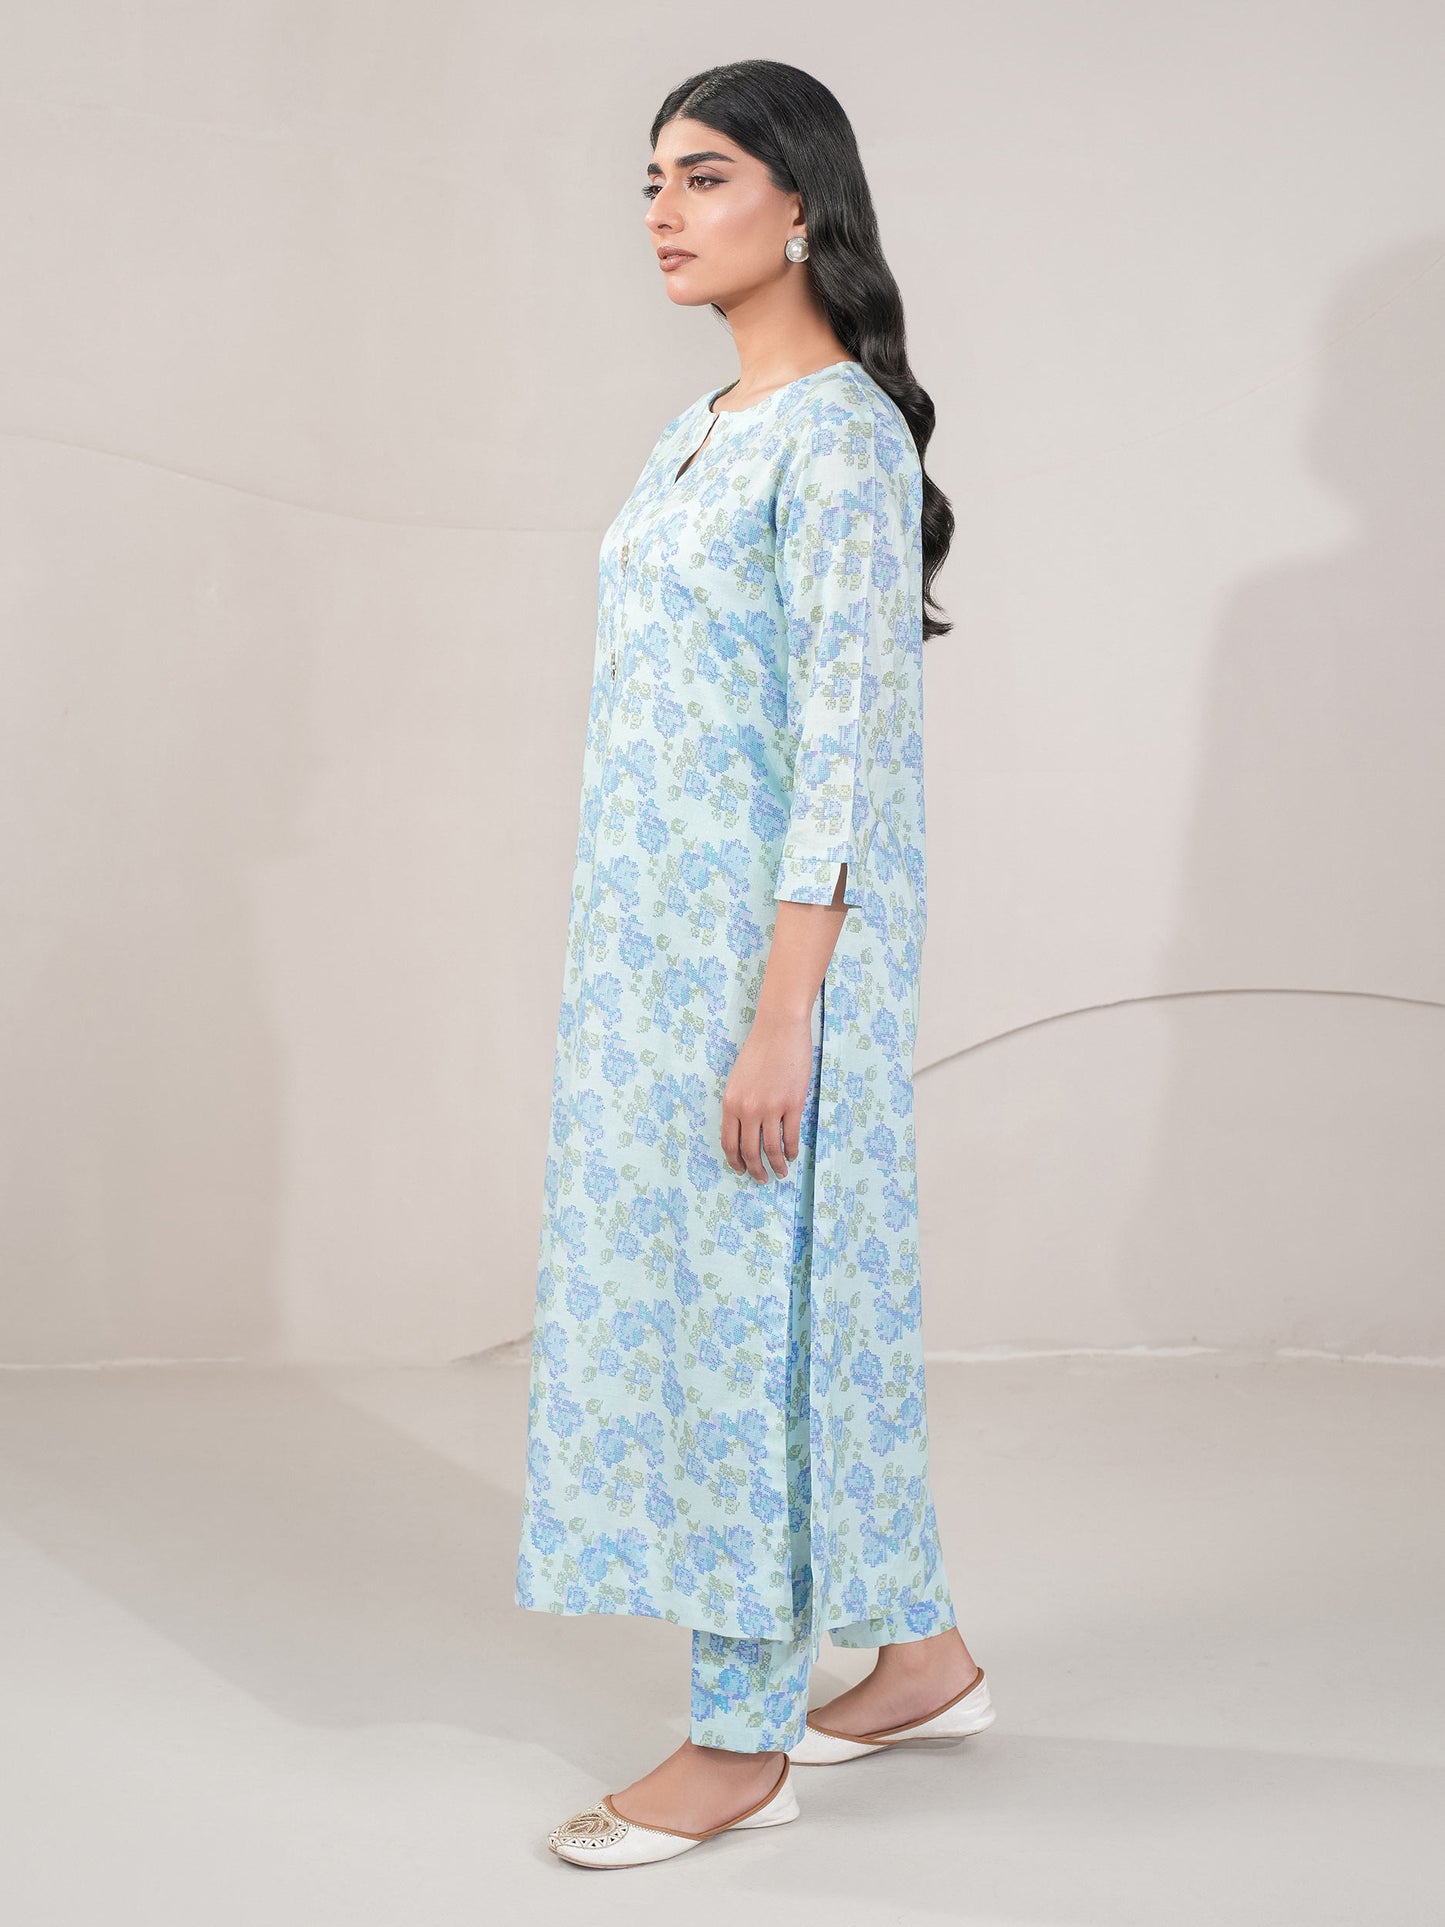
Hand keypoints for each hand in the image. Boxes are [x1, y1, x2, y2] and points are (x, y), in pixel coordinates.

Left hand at [720, 1007, 813, 1180]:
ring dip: (776, 1165)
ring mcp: (770, 1108)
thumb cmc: (759, 1051)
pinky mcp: (792, 1104)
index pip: (729, 1142)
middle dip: (755, 1170)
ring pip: (771, 1148)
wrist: (779, 1030)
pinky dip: (791, 1150)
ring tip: (781, 1173)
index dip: (735, 1161)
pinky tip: (793, 1155)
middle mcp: (748, 1109)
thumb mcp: (738, 1080)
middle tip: (762, 1179)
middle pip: (749, 1151)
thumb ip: (739, 1105)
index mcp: (730, 1103)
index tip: (741, 1170)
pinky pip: (790, 1136)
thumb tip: (745, 1131)